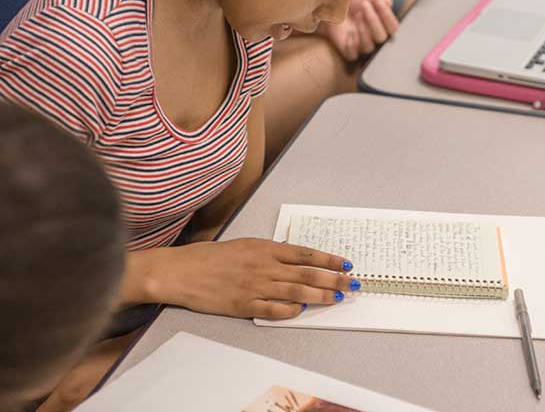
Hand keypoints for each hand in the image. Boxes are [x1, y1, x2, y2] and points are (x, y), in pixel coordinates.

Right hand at [153, 239, 356, 318]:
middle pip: (307, 273)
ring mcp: (255, 286)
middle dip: (334, 278)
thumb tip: (297, 260)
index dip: (329, 259)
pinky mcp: (244, 305)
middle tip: (352, 283)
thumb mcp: (246, 245)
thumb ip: (271, 252)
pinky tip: (302, 309)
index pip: (306, 254)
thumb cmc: (212, 256)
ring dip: (320, 295)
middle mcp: (264, 266)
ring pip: (296, 291)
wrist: (182, 271)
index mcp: (265, 248)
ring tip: (337, 298)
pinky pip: (274, 309)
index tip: (346, 264)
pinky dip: (291, 309)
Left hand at [321, 0, 398, 60]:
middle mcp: (375, 40)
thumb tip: (388, 2)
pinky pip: (353, 55)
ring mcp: (362, 47)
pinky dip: (351, 44)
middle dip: (373, 20)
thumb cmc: (355, 6)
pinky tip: (349, 32)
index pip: (393, 27)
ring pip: (368, 46)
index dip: (387, 15)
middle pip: (381, 37)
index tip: (378, 1)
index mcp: (384, 28)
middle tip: (364, 4)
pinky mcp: (349, 52)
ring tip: (357, 15)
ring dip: (363, 30)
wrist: (336, 11)